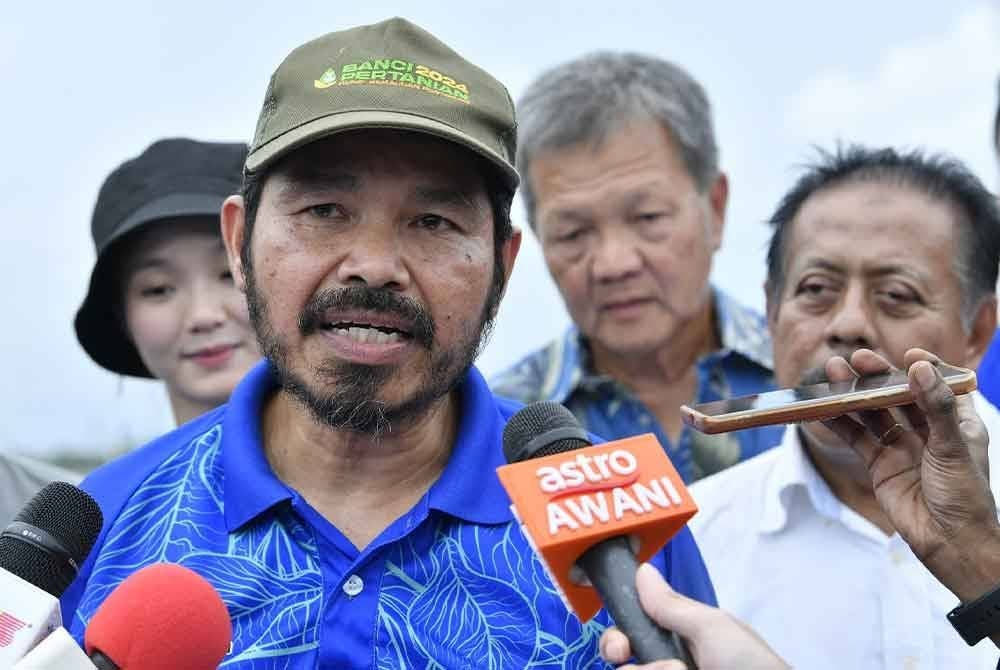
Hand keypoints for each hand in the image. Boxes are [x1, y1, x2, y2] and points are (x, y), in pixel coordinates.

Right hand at [598, 563, 788, 669]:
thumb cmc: (750, 665)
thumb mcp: (713, 628)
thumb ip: (672, 605)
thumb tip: (642, 570)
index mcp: (679, 642)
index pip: (632, 635)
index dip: (617, 637)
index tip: (620, 646)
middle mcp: (669, 665)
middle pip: (622, 662)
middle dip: (621, 654)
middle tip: (635, 660)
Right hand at [821, 348, 999, 606]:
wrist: (950, 544)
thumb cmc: (965, 496)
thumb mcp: (954, 448)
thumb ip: (935, 406)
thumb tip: (917, 366)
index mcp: (957, 422)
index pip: (940, 384)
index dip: (925, 367)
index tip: (909, 356)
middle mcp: (928, 430)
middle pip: (898, 394)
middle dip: (877, 376)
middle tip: (857, 359)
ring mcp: (901, 446)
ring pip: (872, 412)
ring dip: (853, 393)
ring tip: (832, 373)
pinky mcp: (879, 464)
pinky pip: (855, 437)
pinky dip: (838, 421)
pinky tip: (821, 406)